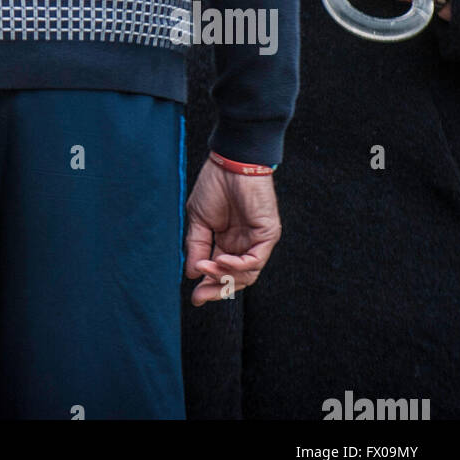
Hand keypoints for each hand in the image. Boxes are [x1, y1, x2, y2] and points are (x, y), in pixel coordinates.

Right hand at [184, 159, 281, 305]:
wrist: (230, 163)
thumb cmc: (214, 185)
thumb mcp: (199, 219)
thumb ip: (196, 246)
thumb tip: (192, 273)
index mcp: (226, 241)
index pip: (220, 271)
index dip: (208, 285)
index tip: (194, 297)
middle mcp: (243, 245)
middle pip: (235, 279)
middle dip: (217, 289)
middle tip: (199, 296)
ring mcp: (257, 241)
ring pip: (247, 274)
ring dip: (225, 275)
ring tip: (207, 267)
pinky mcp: (267, 235)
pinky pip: (256, 260)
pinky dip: (238, 265)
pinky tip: (221, 259)